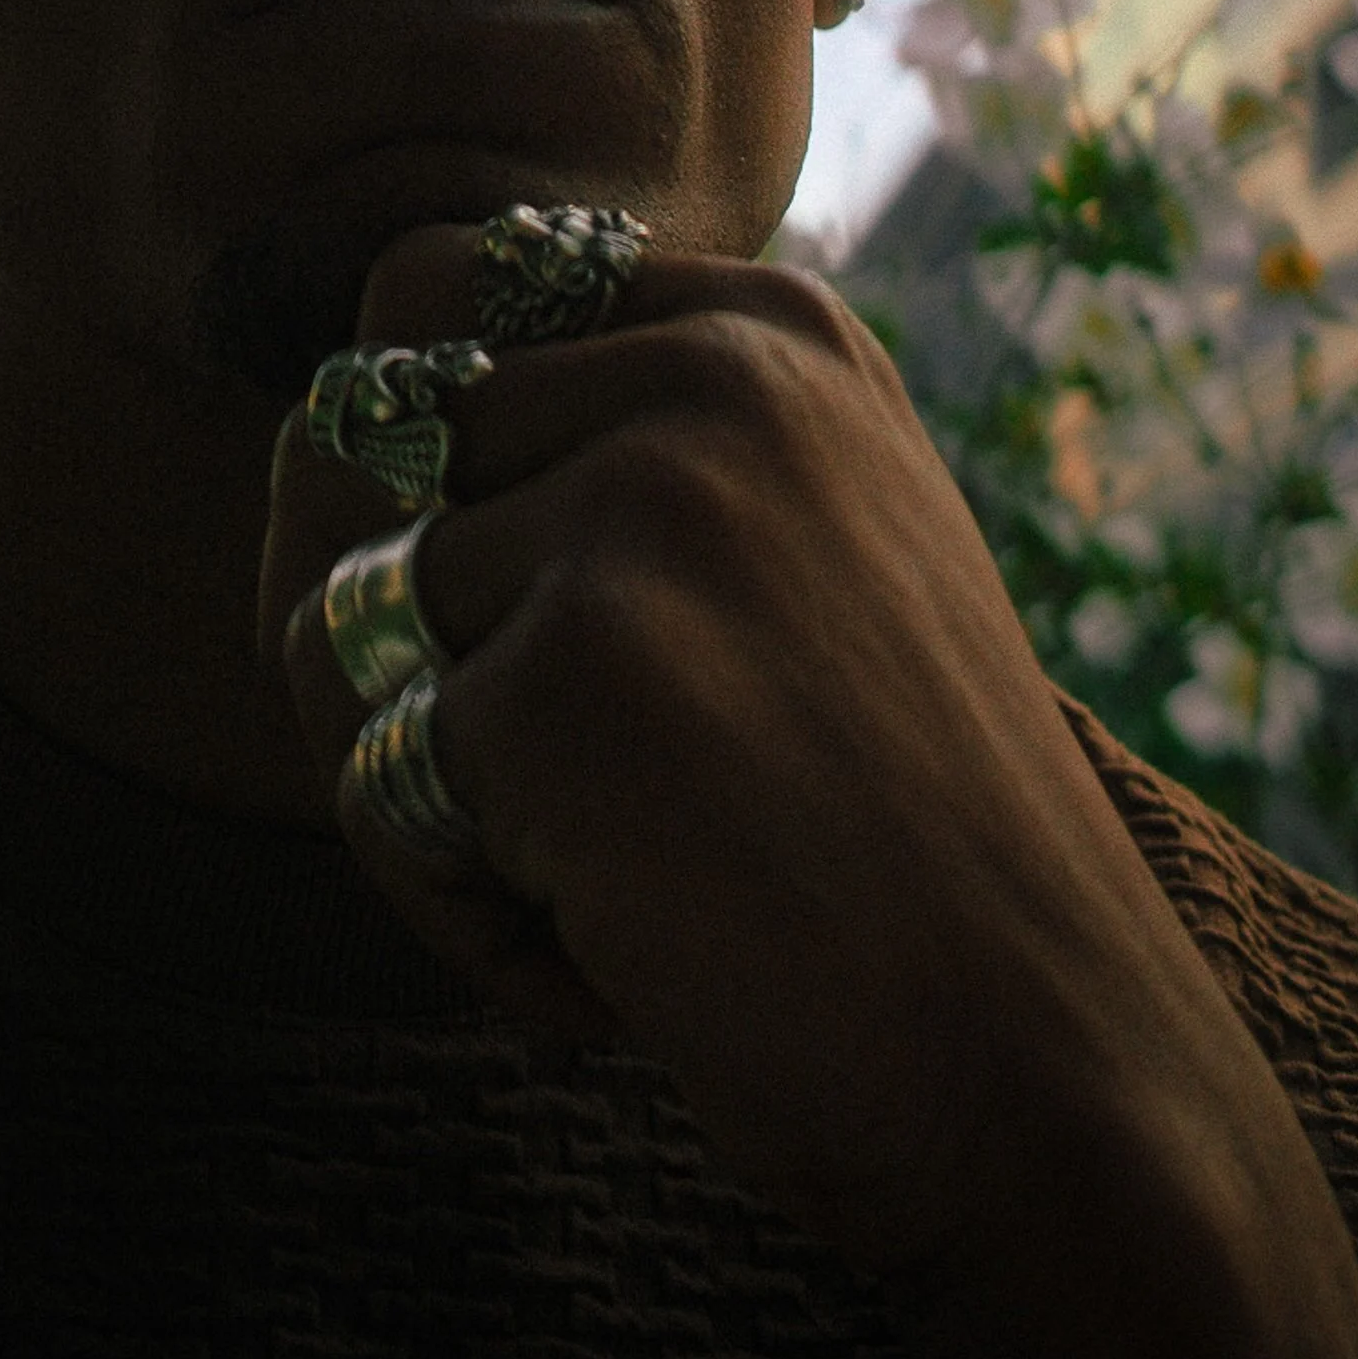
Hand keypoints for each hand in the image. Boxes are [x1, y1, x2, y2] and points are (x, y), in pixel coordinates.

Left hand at [261, 225, 1277, 1282]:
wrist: (1049, 1069)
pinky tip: (616, 964)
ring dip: (429, 788)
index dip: (403, 458)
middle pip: (356, 448)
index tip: (493, 602)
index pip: (430, 289)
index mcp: (773, 331)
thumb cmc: (891, 846)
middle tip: (544, 788)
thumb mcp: (804, 559)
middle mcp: (712, 380)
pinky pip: (370, 776)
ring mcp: (641, 517)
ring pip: (342, 622)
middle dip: (391, 635)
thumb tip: (308, 443)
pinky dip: (456, 904)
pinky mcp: (568, 677)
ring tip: (623, 883)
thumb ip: (613, 452)